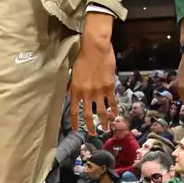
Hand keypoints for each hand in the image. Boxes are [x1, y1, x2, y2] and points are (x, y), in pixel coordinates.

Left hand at [68, 15, 116, 132]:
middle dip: (90, 126)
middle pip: (87, 115)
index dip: (75, 122)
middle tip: (93, 133)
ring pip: (101, 111)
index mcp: (75, 90)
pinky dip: (114, 109)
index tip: (76, 129)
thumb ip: (71, 86)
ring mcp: (98, 91)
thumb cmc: (83, 57)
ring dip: (104, 121)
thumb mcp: (73, 73)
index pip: (73, 110)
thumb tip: (68, 94)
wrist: (96, 49)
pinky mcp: (109, 87)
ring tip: (106, 128)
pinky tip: (116, 115)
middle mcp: (86, 94)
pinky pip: (112, 102)